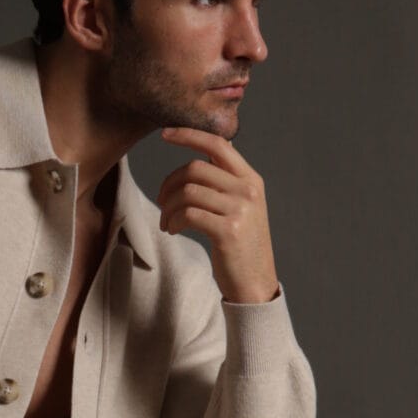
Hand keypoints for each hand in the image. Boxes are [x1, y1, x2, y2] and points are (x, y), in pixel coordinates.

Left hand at [156, 127, 280, 302]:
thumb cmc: (241, 246)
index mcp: (251, 179)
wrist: (255, 284)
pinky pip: (188, 214)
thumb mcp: (241, 207)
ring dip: (168, 207)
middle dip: (169, 183)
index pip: (217, 144)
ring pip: (188, 191)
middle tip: (162, 203)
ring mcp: (240, 210)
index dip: (188, 134)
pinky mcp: (228, 231)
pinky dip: (173, 221)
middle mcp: (248, 190)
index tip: (165, 133)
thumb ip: (224, 182)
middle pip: (194, 168)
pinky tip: (174, 230)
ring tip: (168, 222)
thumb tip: (198, 159)